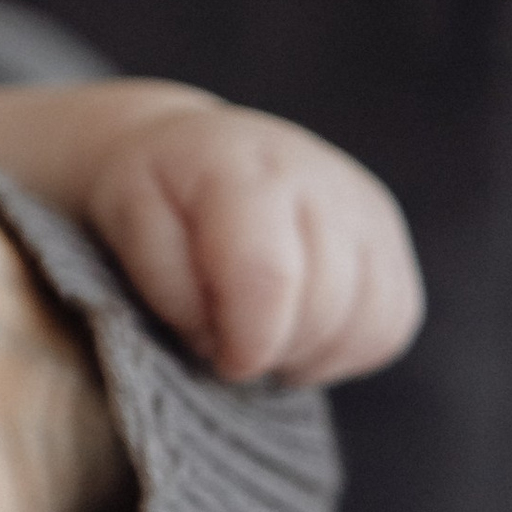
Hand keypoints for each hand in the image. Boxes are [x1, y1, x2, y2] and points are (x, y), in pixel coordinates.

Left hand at [0, 82, 420, 387]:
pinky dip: (341, 346)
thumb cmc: (139, 202)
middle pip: (322, 310)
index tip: (211, 357)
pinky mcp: (388, 237)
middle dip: (267, 346)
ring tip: (251, 330)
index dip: (242, 341)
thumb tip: (223, 335)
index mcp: (237, 164)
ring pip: (366, 320)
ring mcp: (361, 203)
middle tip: (220, 339)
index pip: (267, 278)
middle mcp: (314, 173)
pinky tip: (290, 327)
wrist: (182, 154)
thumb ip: (165, 279)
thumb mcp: (121, 228)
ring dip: (305, 350)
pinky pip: (391, 324)